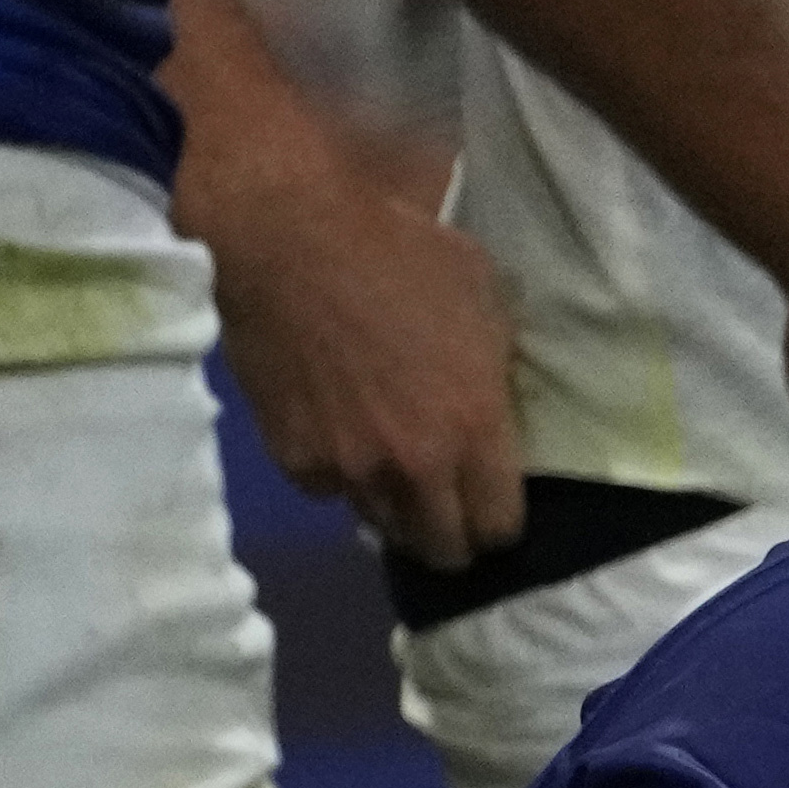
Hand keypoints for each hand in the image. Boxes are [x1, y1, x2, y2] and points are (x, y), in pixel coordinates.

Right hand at [201, 153, 531, 573]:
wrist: (287, 238)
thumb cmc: (396, 251)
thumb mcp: (480, 296)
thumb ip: (496, 366)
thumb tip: (501, 402)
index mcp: (473, 428)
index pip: (499, 525)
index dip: (500, 522)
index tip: (492, 505)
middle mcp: (415, 465)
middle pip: (444, 549)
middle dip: (453, 537)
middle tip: (449, 510)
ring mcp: (349, 468)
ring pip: (385, 525)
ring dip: (397, 508)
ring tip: (395, 473)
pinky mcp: (295, 460)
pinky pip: (329, 490)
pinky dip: (338, 475)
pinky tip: (338, 435)